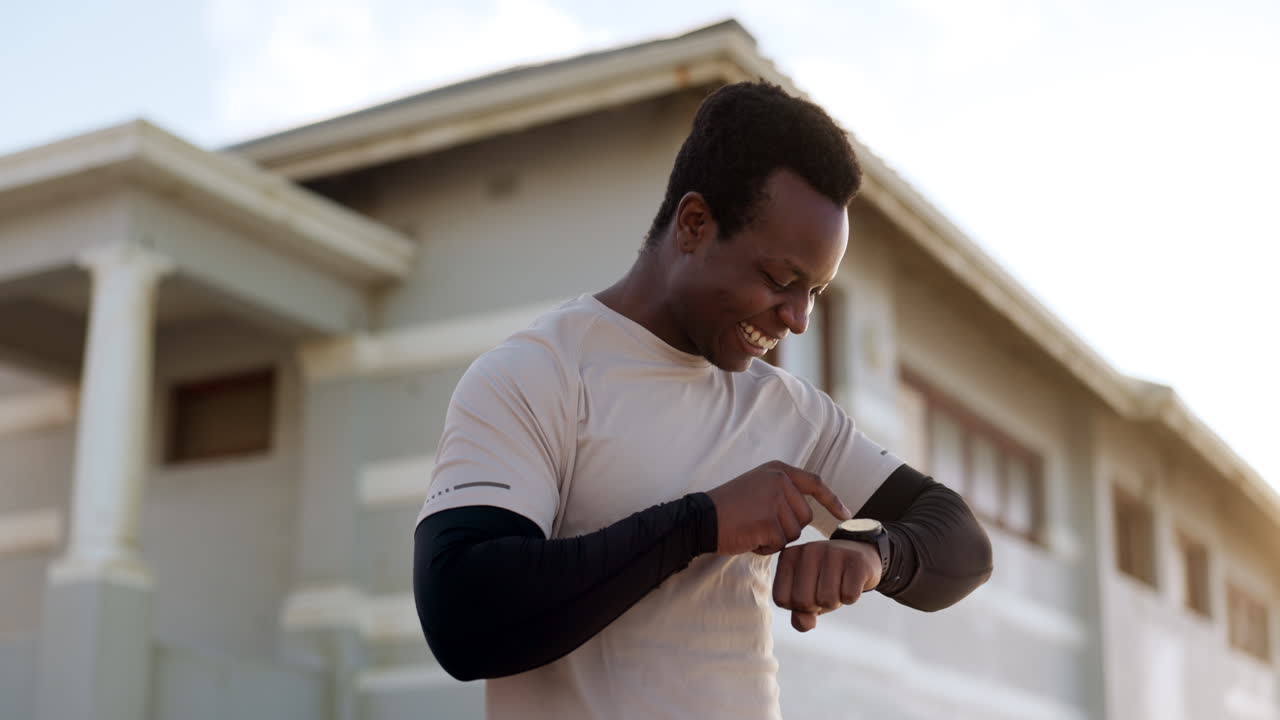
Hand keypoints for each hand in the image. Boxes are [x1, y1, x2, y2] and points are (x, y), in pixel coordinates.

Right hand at [705, 461, 850, 555]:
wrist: (701, 518)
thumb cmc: (728, 506)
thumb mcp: (758, 486)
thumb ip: (782, 491)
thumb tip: (807, 509)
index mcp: (779, 470)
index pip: (815, 483)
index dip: (832, 500)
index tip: (846, 515)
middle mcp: (780, 481)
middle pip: (804, 517)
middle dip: (786, 527)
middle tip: (758, 523)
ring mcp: (776, 501)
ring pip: (793, 533)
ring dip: (775, 538)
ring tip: (751, 528)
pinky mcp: (769, 521)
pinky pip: (779, 544)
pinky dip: (765, 547)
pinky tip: (748, 537)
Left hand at [773, 540, 881, 631]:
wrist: (860, 558)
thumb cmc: (826, 581)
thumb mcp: (807, 597)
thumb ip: (799, 615)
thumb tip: (805, 624)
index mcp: (788, 557)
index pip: (781, 599)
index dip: (796, 607)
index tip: (807, 594)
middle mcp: (807, 550)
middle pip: (803, 602)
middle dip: (816, 605)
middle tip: (825, 591)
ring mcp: (832, 551)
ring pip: (827, 600)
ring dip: (835, 602)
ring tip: (838, 585)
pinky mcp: (856, 559)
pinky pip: (849, 596)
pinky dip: (851, 597)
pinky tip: (851, 582)